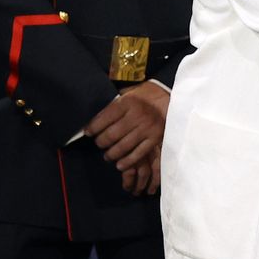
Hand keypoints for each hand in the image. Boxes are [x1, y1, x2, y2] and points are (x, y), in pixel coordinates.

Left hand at [86, 81, 169, 195]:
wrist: (170, 99)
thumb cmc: (145, 97)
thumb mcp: (128, 93)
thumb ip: (113, 104)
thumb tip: (94, 118)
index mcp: (128, 102)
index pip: (104, 119)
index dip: (92, 128)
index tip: (88, 132)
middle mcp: (137, 115)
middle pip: (111, 135)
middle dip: (101, 142)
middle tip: (99, 143)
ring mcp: (147, 128)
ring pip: (123, 146)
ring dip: (111, 154)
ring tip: (107, 155)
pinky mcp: (155, 138)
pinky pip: (138, 153)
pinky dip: (127, 161)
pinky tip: (120, 164)